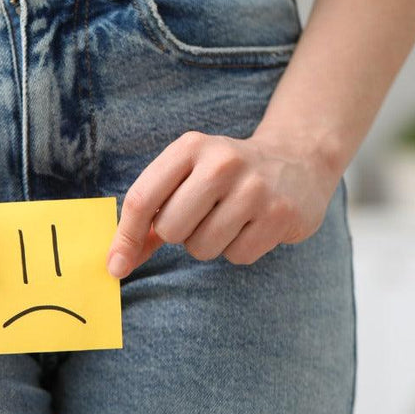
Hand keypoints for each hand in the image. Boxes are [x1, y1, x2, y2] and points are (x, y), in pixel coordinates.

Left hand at [106, 131, 340, 277]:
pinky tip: (252, 226)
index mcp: (190, 147)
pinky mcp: (281, 214)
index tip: (116, 266)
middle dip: (178, 235)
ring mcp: (255, 188)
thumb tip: (117, 262)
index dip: (125, 237)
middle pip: (170, 229)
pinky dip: (239, 250)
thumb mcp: (186, 178)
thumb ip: (150, 217)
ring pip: (202, 248)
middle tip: (201, 217)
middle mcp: (222, 162)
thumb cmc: (225, 177)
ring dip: (209, 244)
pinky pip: (237, 256)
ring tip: (229, 219)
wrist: (298, 160)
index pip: (142, 198)